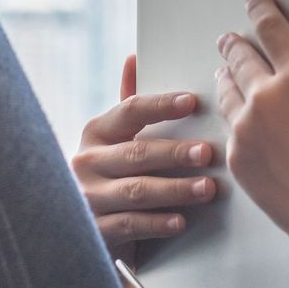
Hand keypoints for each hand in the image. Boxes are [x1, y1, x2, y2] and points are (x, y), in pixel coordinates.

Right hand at [72, 54, 215, 266]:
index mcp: (97, 132)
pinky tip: (181, 221)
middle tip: (208, 153)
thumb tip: (134, 57)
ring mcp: (88, 197)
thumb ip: (130, 105)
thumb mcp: (116, 140)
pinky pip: (129, 224)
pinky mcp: (95, 230)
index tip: (191, 101)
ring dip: (176, 189)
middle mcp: (87, 162)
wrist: (81, 230)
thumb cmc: (112, 175)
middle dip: (175, 153)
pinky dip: (157, 223)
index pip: (130, 111)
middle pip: (137, 153)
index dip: (161, 105)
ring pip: (137, 190)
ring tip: (207, 188)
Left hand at [214, 0, 288, 248]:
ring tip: (232, 70)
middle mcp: (266, 98)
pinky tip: (241, 112)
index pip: (271, 27)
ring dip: (228, 72)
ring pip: (226, 87)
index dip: (261, 7)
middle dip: (237, 40)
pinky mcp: (237, 157)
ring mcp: (246, 129)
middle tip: (235, 36)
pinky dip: (232, 110)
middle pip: (240, 54)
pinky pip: (227, 122)